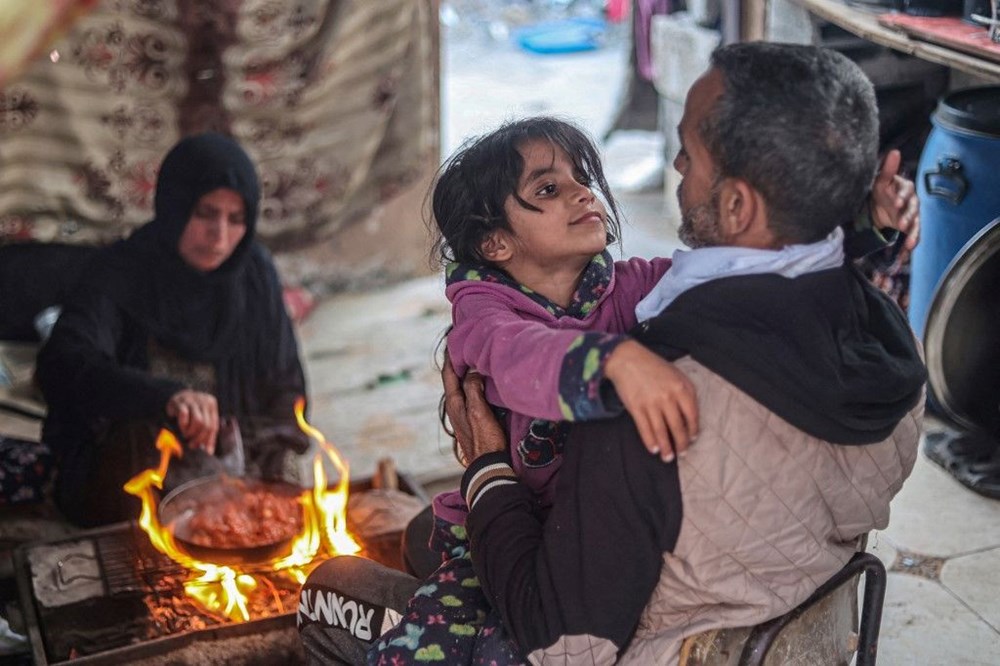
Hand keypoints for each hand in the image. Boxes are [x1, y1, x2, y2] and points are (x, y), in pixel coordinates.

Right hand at [166, 389, 218, 454]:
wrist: (175, 396)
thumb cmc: (191, 410)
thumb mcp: (201, 417)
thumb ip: (206, 432)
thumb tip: (209, 451)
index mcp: (212, 405)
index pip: (214, 426)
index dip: (209, 440)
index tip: (206, 450)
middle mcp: (204, 401)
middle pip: (206, 425)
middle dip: (199, 438)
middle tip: (192, 444)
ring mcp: (193, 400)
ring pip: (198, 421)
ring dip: (191, 432)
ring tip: (186, 434)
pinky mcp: (180, 402)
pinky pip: (184, 416)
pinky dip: (183, 424)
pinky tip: (181, 426)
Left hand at [442, 351, 505, 466]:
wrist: (489, 466)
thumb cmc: (485, 440)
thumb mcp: (478, 411)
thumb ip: (473, 389)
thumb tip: (472, 370)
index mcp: (454, 402)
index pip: (449, 372)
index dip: (451, 355)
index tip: (455, 338)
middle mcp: (456, 406)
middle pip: (455, 378)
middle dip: (459, 361)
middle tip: (466, 343)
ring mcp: (464, 413)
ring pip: (463, 386)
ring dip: (467, 372)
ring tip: (476, 358)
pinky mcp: (474, 418)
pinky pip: (472, 394)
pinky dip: (475, 383)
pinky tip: (484, 382)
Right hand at [603, 340, 697, 461]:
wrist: (627, 359)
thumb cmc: (654, 366)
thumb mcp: (676, 374)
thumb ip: (686, 393)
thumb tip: (690, 417)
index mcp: (681, 388)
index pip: (692, 416)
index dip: (693, 430)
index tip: (692, 439)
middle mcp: (668, 397)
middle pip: (678, 427)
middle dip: (681, 443)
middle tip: (682, 453)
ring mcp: (651, 403)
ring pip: (661, 432)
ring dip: (666, 448)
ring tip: (668, 458)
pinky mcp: (636, 408)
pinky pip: (645, 429)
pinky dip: (650, 441)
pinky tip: (653, 449)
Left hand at [870, 149, 920, 258]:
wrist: (880, 205)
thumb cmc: (883, 190)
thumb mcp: (881, 181)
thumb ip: (888, 169)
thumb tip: (894, 152)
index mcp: (906, 188)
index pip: (906, 191)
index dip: (902, 197)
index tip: (896, 203)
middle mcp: (912, 201)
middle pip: (913, 209)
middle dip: (908, 217)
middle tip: (902, 225)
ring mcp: (913, 215)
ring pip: (916, 224)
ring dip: (914, 233)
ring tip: (911, 244)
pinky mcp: (911, 227)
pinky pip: (913, 235)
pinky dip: (911, 243)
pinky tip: (908, 252)